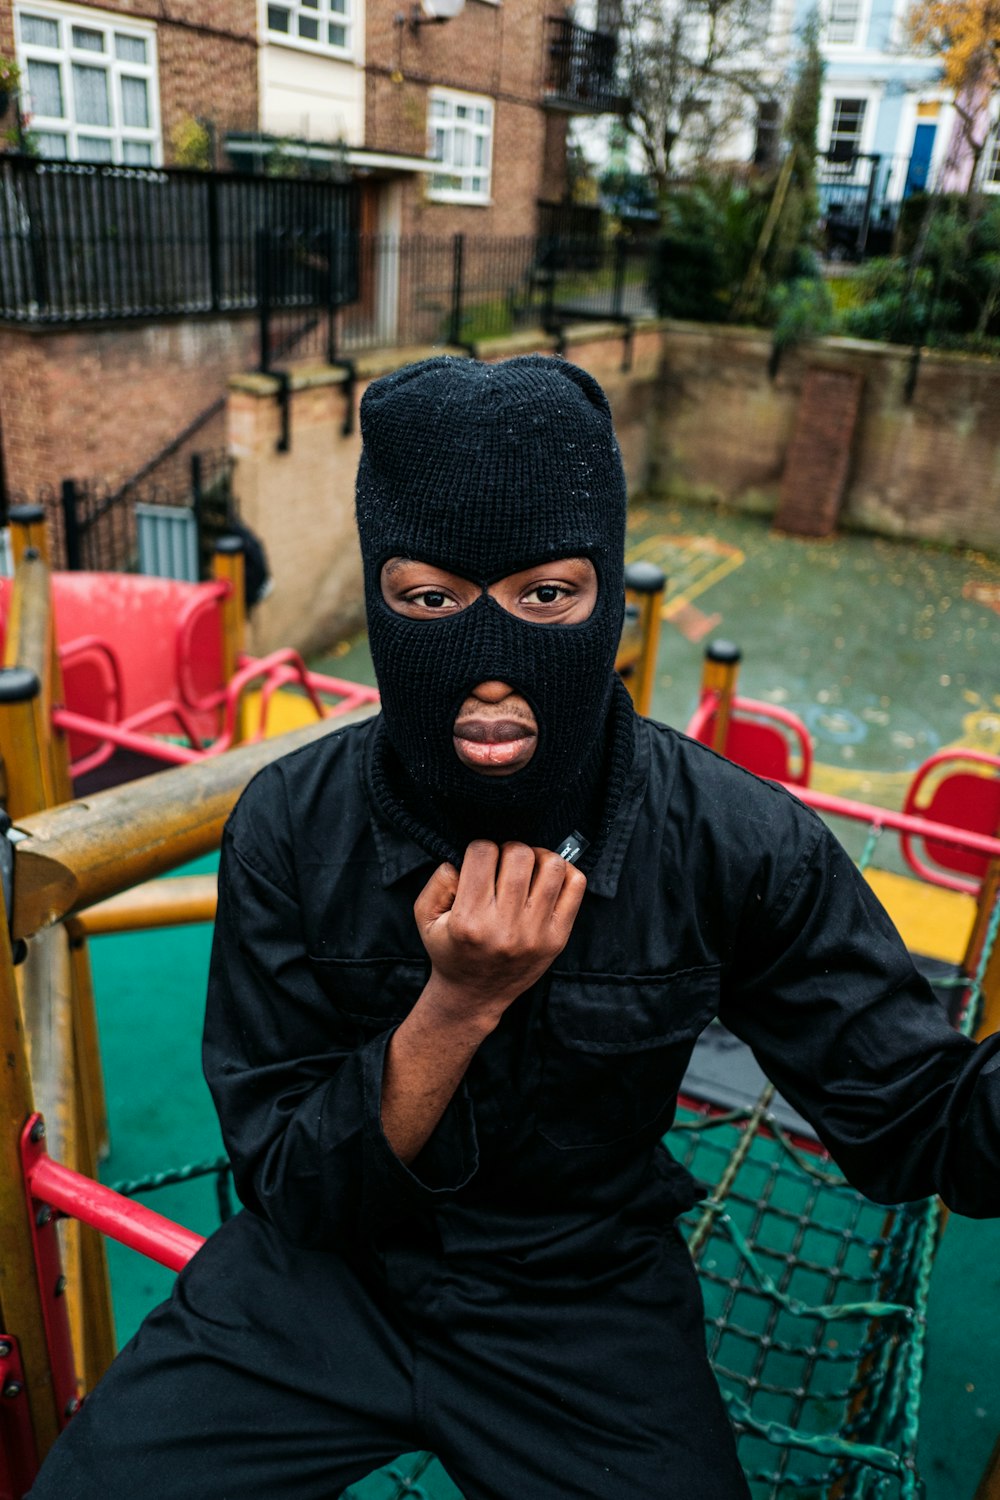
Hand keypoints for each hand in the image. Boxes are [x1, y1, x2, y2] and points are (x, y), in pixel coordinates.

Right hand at [414, 840, 586, 1029]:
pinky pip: (575, 886)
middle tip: (502, 863)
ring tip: (526, 868)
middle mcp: (505, 928)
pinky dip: (564, 872)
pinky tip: (545, 879)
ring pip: (551, 866)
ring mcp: (536, 934)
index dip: (479, 848)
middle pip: (520, 855)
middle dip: (509, 849)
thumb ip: (438, 881)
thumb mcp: (425, 918)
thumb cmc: (450, 950)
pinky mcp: (557, 938)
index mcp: (469, 921)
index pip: (483, 853)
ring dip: (537, 857)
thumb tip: (461, 859)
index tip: (478, 861)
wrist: (474, 996)